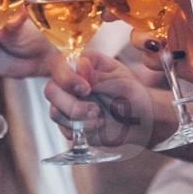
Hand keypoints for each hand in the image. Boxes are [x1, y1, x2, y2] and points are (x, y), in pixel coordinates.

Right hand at [44, 50, 174, 147]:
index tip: (87, 89)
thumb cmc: (133, 96)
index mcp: (83, 63)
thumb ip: (98, 77)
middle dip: (71, 104)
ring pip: (55, 111)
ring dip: (78, 118)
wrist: (141, 120)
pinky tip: (97, 126)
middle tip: (95, 110)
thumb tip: (81, 63)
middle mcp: (71, 81)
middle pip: (51, 90)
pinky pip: (63, 128)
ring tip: (100, 119)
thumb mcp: (120, 83)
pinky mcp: (71, 122)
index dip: (67, 78)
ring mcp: (69, 102)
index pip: (59, 64)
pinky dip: (80, 130)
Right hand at [127, 0, 192, 86]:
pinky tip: (175, 61)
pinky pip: (147, 59)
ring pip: (137, 37)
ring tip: (163, 48)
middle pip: (134, 12)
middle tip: (109, 17)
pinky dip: (156, 61)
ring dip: (144, 44)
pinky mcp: (166, 58)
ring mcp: (165, 37)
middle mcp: (168, 17)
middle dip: (119, 15)